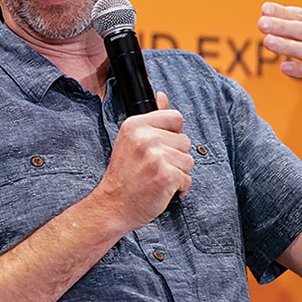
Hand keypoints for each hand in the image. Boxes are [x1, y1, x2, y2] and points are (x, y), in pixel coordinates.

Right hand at [94, 91, 192, 230]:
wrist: (112, 205)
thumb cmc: (124, 176)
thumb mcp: (132, 140)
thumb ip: (151, 119)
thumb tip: (162, 96)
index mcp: (136, 124)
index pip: (175, 117)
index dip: (172, 135)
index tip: (160, 147)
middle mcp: (145, 137)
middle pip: (185, 140)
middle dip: (175, 156)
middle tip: (154, 167)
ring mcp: (156, 156)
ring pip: (188, 160)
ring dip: (178, 173)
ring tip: (157, 178)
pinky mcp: (166, 176)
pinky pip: (187, 179)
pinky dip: (179, 188)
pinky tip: (162, 190)